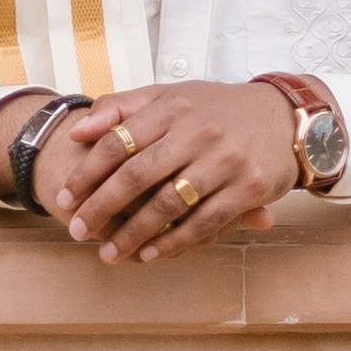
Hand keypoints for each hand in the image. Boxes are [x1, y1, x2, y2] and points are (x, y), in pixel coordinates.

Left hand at [30, 77, 315, 266]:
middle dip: (102, 207)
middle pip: (136, 174)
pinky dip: (175, 242)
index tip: (65, 197)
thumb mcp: (172, 96)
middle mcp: (197, 132)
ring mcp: (225, 160)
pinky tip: (151, 255)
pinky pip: (206, 222)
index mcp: (172, 107)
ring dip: (134, 233)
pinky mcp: (249, 187)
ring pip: (168, 204)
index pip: (117, 142)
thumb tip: (78, 130)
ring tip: (108, 253)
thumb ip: (123, 108)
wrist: (285, 115)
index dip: (87, 172)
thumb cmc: (217, 109)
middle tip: (76, 231)